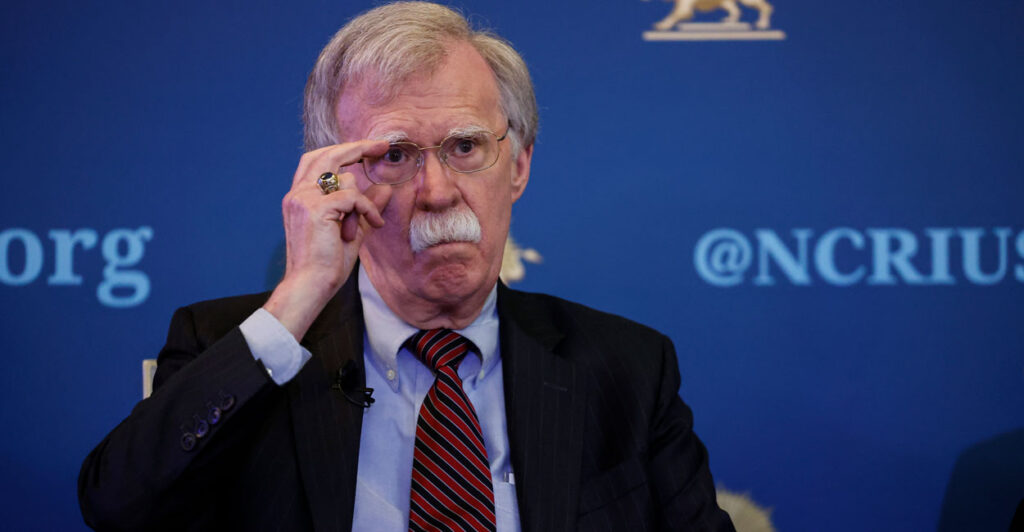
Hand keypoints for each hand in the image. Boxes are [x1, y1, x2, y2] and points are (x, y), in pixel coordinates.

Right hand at [263, 139, 391, 340]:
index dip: (342, 151)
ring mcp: (303, 199)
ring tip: (365, 225)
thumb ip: (365, 207)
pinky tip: (372, 225)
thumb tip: (385, 188)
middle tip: (381, 145)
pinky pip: (353, 197)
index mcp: (299, 197)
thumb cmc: (326, 263)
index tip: (368, 147)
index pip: (317, 160)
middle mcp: (297, 194)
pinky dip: (367, 209)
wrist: (310, 285)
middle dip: (357, 147)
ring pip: (345, 179)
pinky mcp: (316, 208)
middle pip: (327, 154)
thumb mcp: (352, 229)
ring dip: (362, 202)